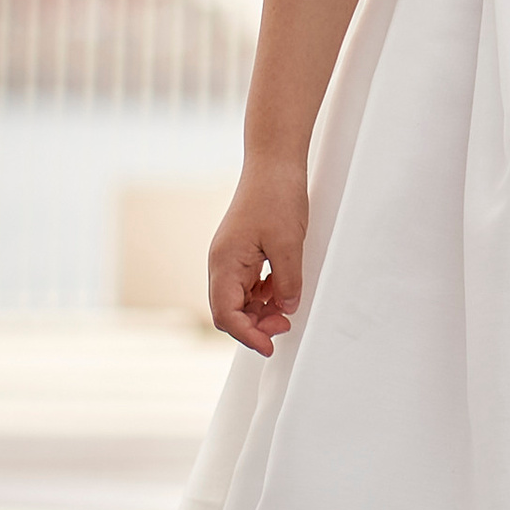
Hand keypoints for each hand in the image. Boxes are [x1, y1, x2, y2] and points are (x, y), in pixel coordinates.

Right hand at [208, 166, 306, 351]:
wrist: (273, 163)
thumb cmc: (276, 196)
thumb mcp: (288, 244)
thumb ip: (287, 282)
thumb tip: (287, 308)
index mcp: (225, 263)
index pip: (226, 315)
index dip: (248, 335)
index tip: (270, 347)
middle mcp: (222, 263)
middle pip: (229, 311)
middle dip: (255, 325)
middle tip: (284, 325)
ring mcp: (230, 258)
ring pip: (239, 300)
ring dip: (260, 311)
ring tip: (286, 309)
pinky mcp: (242, 252)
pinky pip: (247, 285)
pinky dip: (263, 295)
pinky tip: (282, 291)